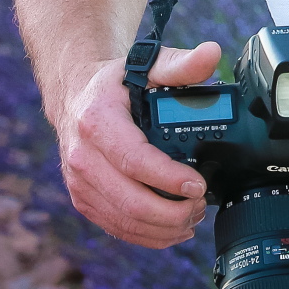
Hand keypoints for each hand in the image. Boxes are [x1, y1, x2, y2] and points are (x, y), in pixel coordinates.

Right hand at [55, 40, 222, 247]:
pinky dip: (146, 235)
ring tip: (192, 217)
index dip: (168, 178)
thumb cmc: (115, 82)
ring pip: (123, 220)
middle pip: (130, 200)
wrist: (76, 95)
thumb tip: (212, 53)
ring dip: (162, 227)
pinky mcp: (82, 199)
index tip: (198, 185)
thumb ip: (181, 64)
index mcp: (97, 123)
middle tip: (201, 205)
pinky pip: (114, 227)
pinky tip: (172, 230)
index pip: (134, 160)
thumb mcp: (147, 66)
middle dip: (171, 211)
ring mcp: (79, 183)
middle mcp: (82, 157)